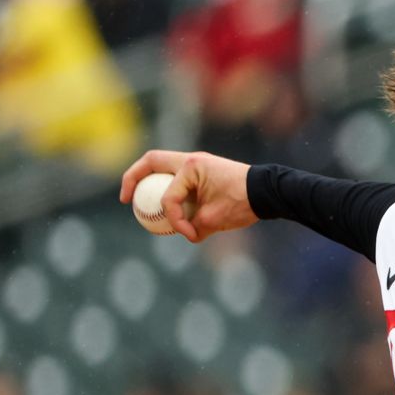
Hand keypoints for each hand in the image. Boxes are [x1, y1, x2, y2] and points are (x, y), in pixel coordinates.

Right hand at [119, 150, 256, 241]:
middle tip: (126, 199)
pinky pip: (177, 176)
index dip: (172, 218)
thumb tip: (187, 233)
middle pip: (151, 162)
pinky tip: (167, 206)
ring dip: (150, 181)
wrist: (268, 191)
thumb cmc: (244, 202)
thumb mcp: (216, 220)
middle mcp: (191, 160)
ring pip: (163, 166)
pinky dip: (168, 188)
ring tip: (142, 202)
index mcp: (191, 167)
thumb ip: (194, 228)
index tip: (185, 233)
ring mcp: (197, 163)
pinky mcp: (204, 170)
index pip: (169, 196)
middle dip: (133, 179)